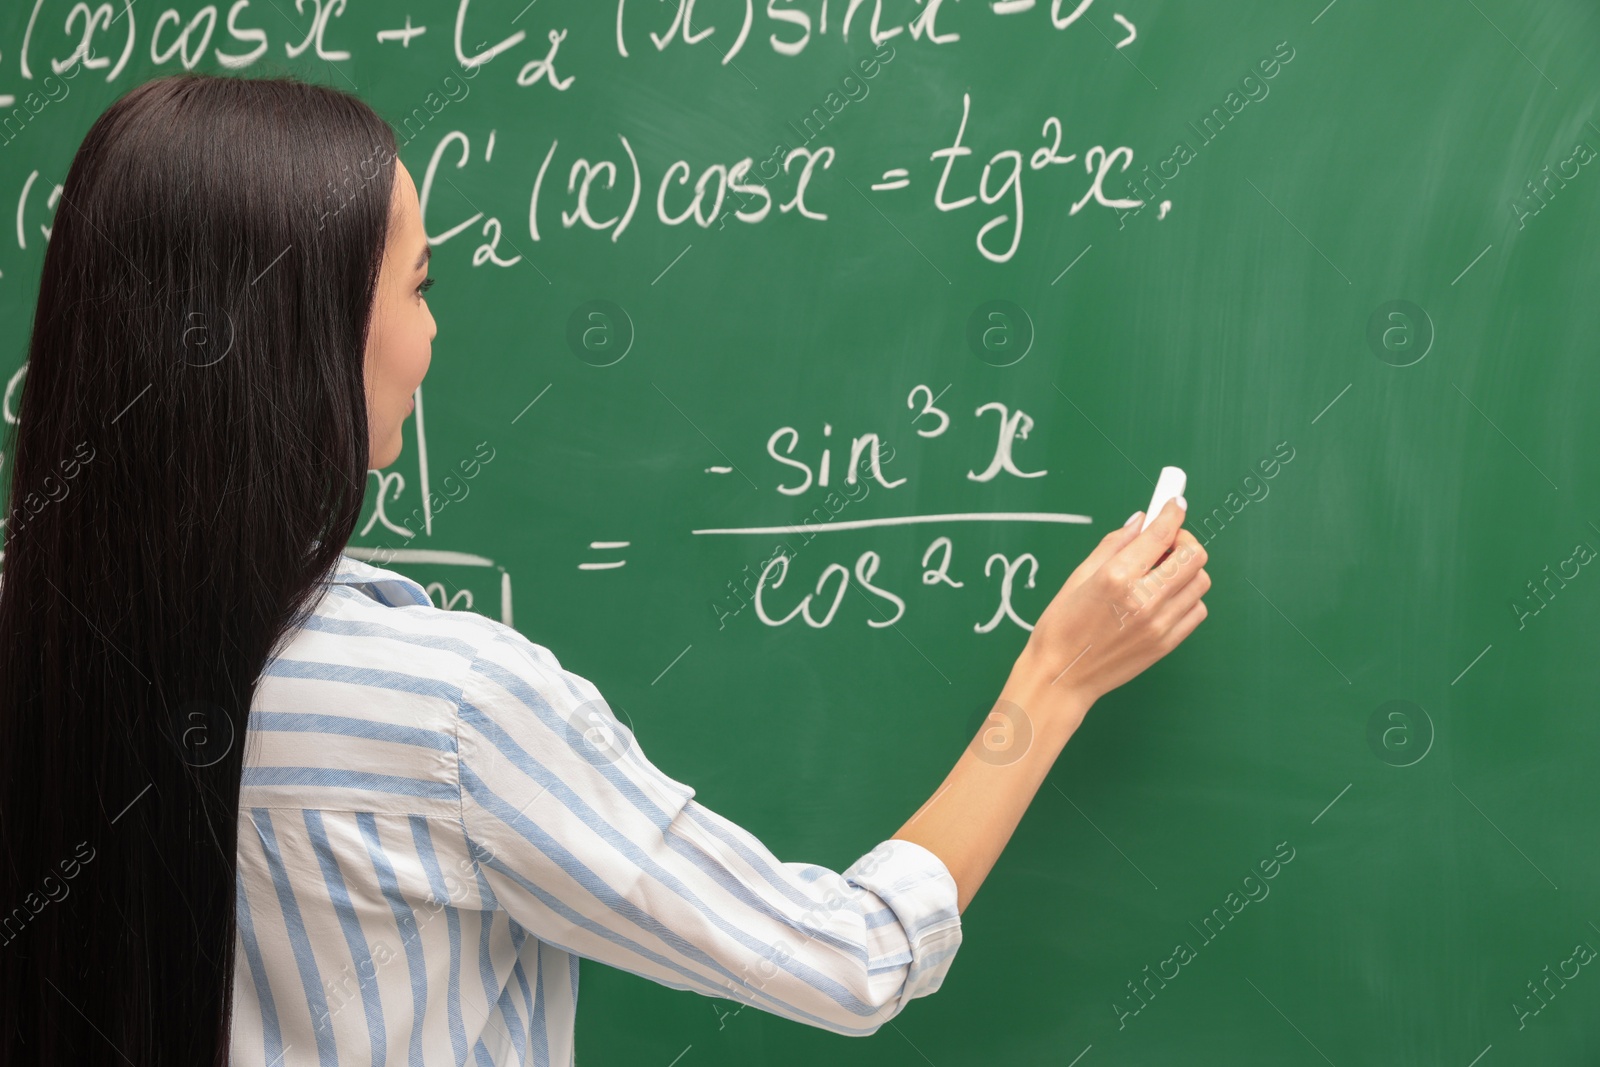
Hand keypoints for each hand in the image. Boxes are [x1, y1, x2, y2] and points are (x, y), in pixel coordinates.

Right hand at [1007, 498, 1209, 727]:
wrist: (1061, 677)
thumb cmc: (1061, 626)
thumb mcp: (1079, 576)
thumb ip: (1114, 544)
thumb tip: (1141, 520)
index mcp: (1117, 577)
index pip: (1162, 533)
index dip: (1172, 511)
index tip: (1175, 503)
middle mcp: (1143, 599)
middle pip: (1193, 555)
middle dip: (1183, 540)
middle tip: (1166, 543)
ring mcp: (1159, 623)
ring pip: (1200, 581)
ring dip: (1186, 569)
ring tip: (1162, 573)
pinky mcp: (1167, 643)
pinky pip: (1197, 609)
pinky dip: (1187, 597)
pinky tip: (1164, 597)